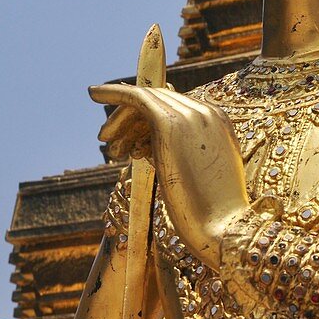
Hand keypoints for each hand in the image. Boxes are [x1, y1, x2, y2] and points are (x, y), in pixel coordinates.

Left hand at [89, 84, 248, 268]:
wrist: (224, 226)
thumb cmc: (215, 214)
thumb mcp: (205, 178)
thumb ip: (189, 158)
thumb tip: (161, 154)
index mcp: (220, 124)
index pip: (179, 109)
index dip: (150, 122)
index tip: (131, 142)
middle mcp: (207, 113)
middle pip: (161, 101)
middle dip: (133, 119)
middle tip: (113, 144)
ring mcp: (190, 116)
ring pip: (146, 100)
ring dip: (121, 119)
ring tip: (110, 148)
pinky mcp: (169, 123)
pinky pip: (136, 97)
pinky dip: (113, 93)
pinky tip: (93, 94)